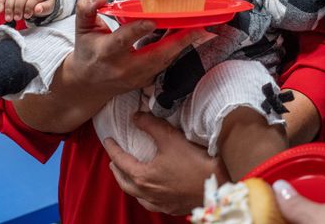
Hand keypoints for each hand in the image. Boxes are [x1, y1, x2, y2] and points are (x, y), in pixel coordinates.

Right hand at [0, 0, 54, 21]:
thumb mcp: (50, 6)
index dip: (29, 6)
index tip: (27, 16)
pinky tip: (0, 10)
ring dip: (9, 7)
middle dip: (17, 7)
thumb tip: (38, 9)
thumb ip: (45, 8)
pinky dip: (0, 2)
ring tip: (9, 18)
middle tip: (17, 18)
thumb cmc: (45, 1)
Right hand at [67, 0, 203, 94]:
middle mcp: (123, 68)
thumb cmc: (87, 51)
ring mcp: (137, 77)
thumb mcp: (81, 28)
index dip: (137, 30)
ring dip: (182, 44)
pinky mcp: (146, 80)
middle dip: (176, 41)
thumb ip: (87, 8)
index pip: (122, 41)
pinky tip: (189, 35)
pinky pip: (165, 63)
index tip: (152, 20)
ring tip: (199, 27)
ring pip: (164, 61)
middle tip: (196, 26)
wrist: (88, 84)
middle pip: (153, 56)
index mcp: (106, 52)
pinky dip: (177, 49)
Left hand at [104, 112, 228, 214]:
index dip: (112, 149)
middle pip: (125, 183)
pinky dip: (147, 197)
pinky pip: (153, 204)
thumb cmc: (193, 162)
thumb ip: (150, 125)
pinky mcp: (173, 208)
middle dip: (117, 170)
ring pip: (138, 196)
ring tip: (130, 177)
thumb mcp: (170, 137)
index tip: (107, 140)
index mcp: (143, 177)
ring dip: (130, 185)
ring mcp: (160, 203)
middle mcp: (147, 194)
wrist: (217, 185)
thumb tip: (136, 117)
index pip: (121, 161)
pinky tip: (152, 193)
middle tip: (113, 160)